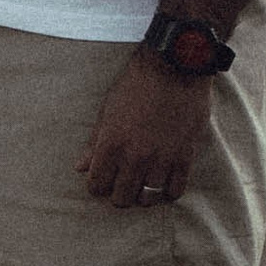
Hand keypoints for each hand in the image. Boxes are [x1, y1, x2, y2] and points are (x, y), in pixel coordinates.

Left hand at [79, 55, 213, 209]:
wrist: (174, 67)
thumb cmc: (136, 83)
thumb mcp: (107, 109)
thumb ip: (94, 142)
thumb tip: (80, 167)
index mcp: (111, 144)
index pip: (97, 185)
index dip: (97, 185)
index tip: (102, 180)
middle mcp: (135, 157)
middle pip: (122, 198)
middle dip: (119, 194)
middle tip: (123, 184)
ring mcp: (161, 159)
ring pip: (148, 199)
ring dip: (143, 195)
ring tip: (143, 184)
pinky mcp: (184, 157)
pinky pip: (175, 190)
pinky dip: (168, 191)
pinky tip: (164, 182)